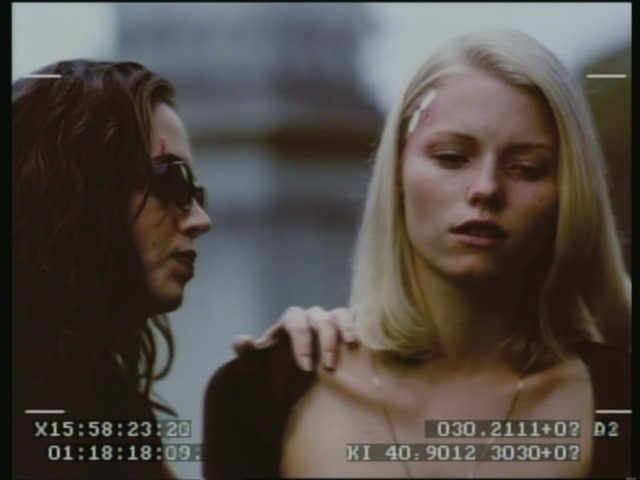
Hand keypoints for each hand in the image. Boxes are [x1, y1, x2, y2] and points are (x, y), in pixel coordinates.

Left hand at [233, 307, 357, 370]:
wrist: (299, 378)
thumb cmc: (280, 368)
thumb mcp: (262, 363)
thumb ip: (249, 353)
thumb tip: (244, 341)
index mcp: (290, 322)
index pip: (294, 320)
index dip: (301, 340)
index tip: (305, 366)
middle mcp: (311, 317)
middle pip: (319, 318)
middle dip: (324, 341)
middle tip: (327, 366)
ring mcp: (330, 320)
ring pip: (338, 315)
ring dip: (343, 332)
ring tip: (348, 349)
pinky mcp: (346, 326)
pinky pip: (354, 318)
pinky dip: (357, 326)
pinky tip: (359, 342)